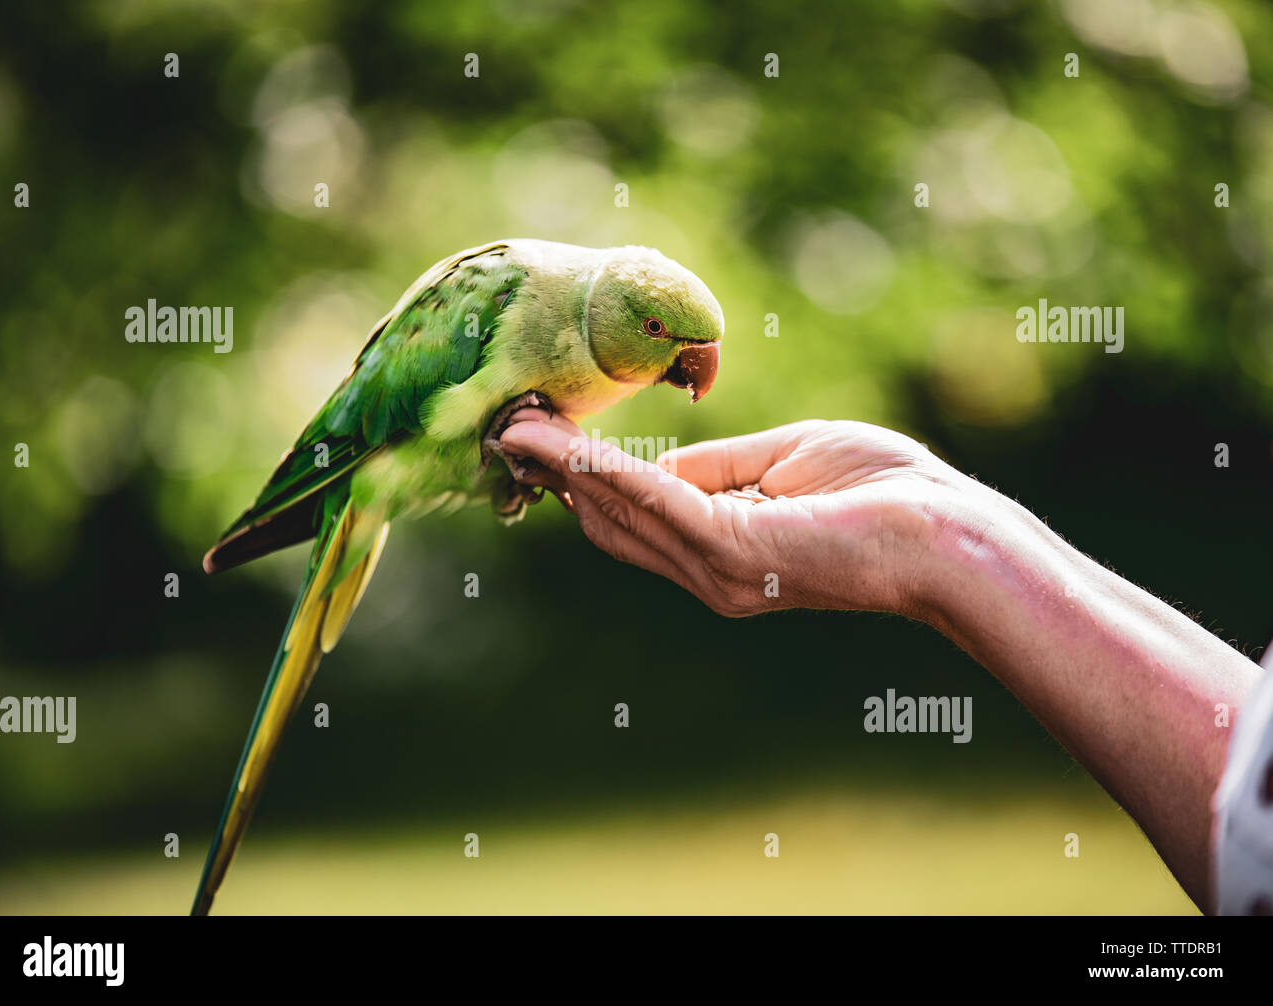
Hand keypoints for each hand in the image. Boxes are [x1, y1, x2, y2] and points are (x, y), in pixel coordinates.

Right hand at [499, 418, 968, 617]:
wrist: (949, 533)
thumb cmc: (884, 491)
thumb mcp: (784, 462)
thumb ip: (720, 467)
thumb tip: (665, 462)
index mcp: (720, 550)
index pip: (631, 517)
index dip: (582, 478)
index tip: (537, 437)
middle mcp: (708, 572)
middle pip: (610, 521)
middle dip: (557, 474)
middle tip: (505, 429)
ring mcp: (719, 569)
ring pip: (621, 512)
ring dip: (567, 468)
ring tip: (519, 430)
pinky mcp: (737, 551)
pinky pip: (659, 502)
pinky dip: (609, 472)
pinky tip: (569, 445)